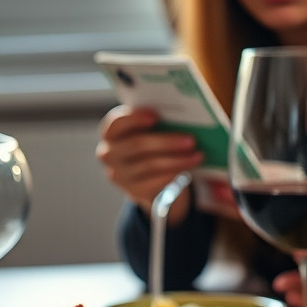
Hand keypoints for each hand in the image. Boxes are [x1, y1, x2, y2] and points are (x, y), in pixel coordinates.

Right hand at [95, 105, 203, 224]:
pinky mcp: (133, 190)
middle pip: (137, 145)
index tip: (155, 116)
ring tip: (197, 155)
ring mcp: (119, 175)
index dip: (134, 119)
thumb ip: (155, 122)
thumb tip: (181, 119)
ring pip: (150, 165)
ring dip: (177, 160)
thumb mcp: (146, 130)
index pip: (116, 123)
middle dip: (166, 142)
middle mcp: (109, 154)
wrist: (144, 174)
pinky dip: (174, 173)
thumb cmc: (148, 142)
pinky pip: (155, 181)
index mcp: (111, 132)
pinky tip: (189, 168)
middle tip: (190, 140)